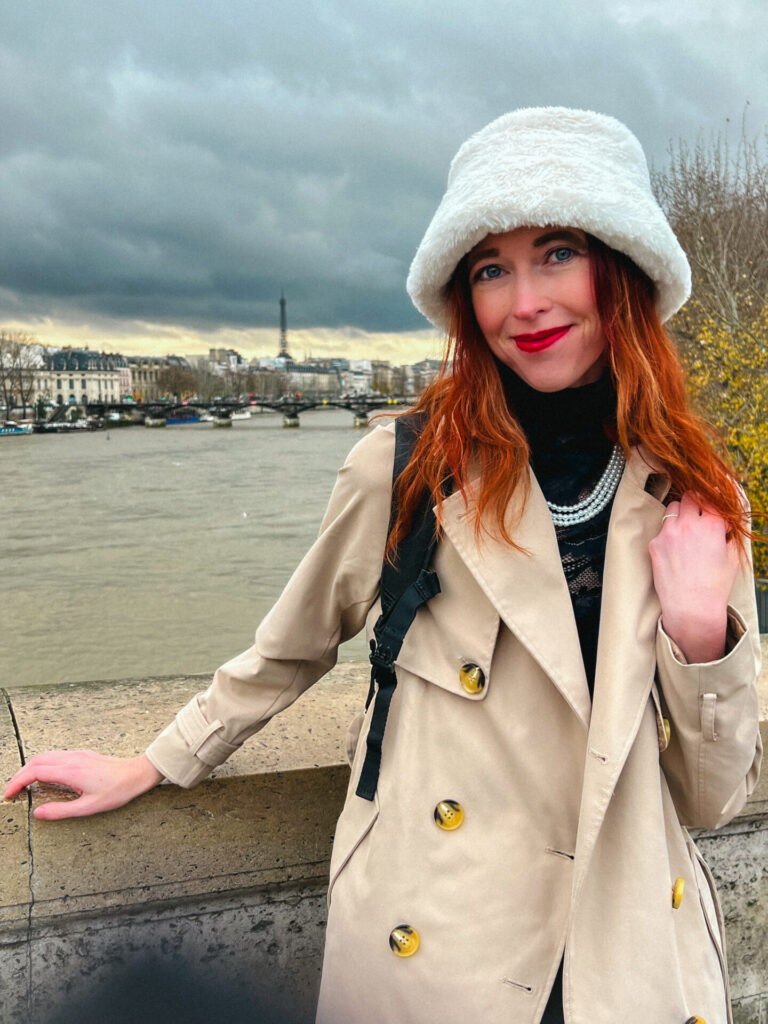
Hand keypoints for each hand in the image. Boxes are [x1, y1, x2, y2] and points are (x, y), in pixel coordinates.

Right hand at [4, 751, 162, 819]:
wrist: (137, 774)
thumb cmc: (117, 791)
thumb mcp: (89, 807)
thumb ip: (61, 811)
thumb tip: (38, 813)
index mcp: (71, 771)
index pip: (35, 772)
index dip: (18, 782)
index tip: (9, 794)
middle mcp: (72, 759)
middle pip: (37, 761)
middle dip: (20, 774)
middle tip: (12, 790)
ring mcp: (78, 755)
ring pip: (46, 756)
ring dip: (31, 767)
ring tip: (23, 783)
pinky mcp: (83, 755)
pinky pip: (57, 755)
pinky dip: (43, 763)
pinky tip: (43, 775)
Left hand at [649, 492, 738, 662]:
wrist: (691, 608)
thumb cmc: (714, 586)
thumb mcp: (732, 556)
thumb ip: (728, 533)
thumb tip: (724, 520)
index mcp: (712, 525)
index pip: (712, 498)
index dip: (714, 501)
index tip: (713, 505)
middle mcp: (689, 524)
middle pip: (690, 496)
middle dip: (697, 503)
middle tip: (700, 514)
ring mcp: (669, 533)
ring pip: (673, 508)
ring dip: (681, 513)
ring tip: (687, 529)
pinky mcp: (655, 544)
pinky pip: (662, 528)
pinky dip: (669, 533)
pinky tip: (676, 548)